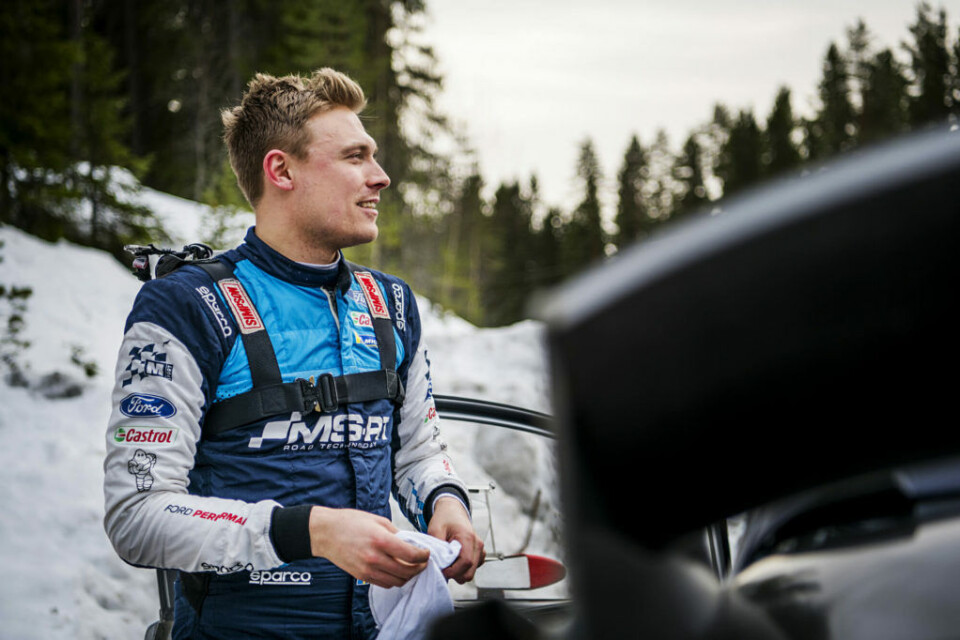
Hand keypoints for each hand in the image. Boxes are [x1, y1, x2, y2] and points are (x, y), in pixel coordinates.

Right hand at [308, 506, 428, 587]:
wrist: (325, 533)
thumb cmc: (349, 522)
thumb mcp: (377, 520)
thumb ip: (395, 532)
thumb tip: (410, 542)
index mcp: (381, 540)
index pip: (411, 555)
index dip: (423, 556)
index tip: (427, 553)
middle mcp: (375, 558)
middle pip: (407, 571)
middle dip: (419, 568)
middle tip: (423, 562)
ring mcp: (367, 570)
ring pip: (397, 581)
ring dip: (408, 576)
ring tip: (412, 568)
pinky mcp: (361, 576)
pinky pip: (385, 584)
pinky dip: (394, 580)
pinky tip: (397, 571)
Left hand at [427, 496, 485, 583]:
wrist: (452, 510)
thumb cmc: (444, 519)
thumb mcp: (435, 529)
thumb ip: (437, 547)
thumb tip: (438, 565)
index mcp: (467, 537)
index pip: (465, 562)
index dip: (453, 571)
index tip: (441, 570)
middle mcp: (477, 544)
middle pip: (470, 572)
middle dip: (455, 574)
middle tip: (443, 568)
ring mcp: (480, 549)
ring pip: (471, 572)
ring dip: (459, 572)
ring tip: (448, 562)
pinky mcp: (479, 552)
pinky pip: (473, 568)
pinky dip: (464, 569)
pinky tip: (455, 561)